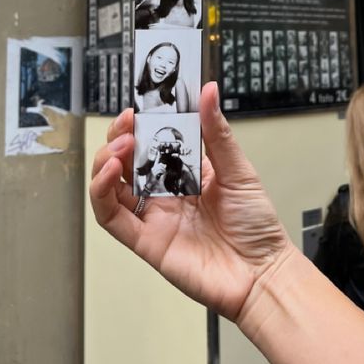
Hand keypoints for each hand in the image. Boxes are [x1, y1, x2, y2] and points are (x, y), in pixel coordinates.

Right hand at [89, 82, 291, 320]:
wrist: (262, 273)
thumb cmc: (256, 225)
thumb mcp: (238, 169)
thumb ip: (216, 132)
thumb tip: (207, 90)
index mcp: (185, 172)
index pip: (153, 141)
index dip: (141, 123)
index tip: (140, 104)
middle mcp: (164, 193)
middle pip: (126, 161)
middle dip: (119, 137)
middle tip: (127, 123)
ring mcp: (152, 217)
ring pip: (110, 186)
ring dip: (105, 162)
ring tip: (120, 146)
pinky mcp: (145, 241)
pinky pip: (111, 218)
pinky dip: (101, 194)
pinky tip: (109, 173)